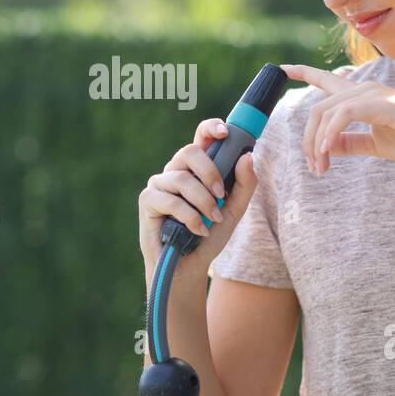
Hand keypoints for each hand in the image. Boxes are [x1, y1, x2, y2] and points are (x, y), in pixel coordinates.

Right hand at [138, 117, 257, 272]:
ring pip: (182, 178)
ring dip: (203, 201)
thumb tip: (247, 156)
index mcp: (196, 169)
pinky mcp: (147, 201)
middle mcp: (176, 171)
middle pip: (190, 151)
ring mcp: (160, 184)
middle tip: (221, 195)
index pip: (200, 138)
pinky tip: (198, 230)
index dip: (210, 128)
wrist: (188, 267)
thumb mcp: (233, 210)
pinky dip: (189, 216)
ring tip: (211, 220)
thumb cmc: (209, 236)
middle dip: (210, 172)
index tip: (224, 132)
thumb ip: (244, 185)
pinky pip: (170, 199)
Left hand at [279, 63, 394, 173]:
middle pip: (318, 108)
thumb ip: (352, 142)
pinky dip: (330, 134)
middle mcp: (365, 89)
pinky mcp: (381, 104)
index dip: (303, 72)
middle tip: (315, 168)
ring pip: (326, 111)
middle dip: (308, 140)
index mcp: (364, 97)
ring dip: (317, 143)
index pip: (327, 80)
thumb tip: (328, 147)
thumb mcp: (377, 144)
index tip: (282, 69)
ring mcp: (373, 94)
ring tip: (321, 167)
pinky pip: (343, 115)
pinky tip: (328, 152)